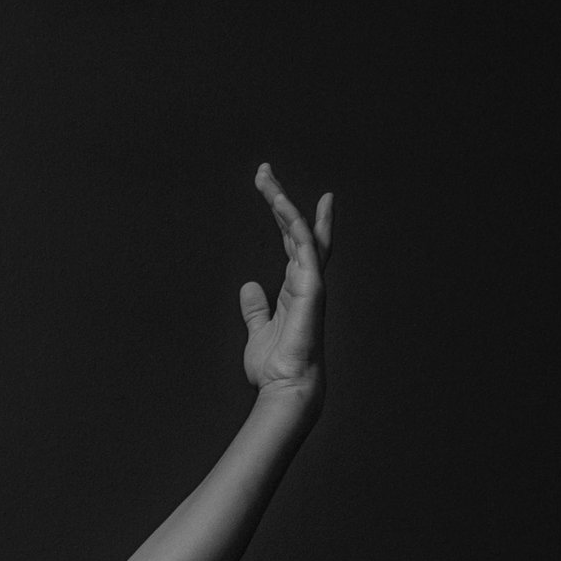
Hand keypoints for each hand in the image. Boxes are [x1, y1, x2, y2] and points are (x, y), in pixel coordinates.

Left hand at [239, 162, 332, 400]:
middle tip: (263, 172)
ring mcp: (311, 280)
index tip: (274, 192)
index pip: (293, 244)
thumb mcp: (257, 332)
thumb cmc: (275, 367)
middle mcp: (305, 280)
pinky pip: (303, 244)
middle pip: (296, 229)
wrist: (286, 388)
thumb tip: (249, 286)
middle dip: (280, 199)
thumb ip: (255, 309)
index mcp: (295, 288)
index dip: (284, 217)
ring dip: (281, 201)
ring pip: (299, 230)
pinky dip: (292, 221)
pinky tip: (279, 202)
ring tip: (263, 176)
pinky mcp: (311, 285)